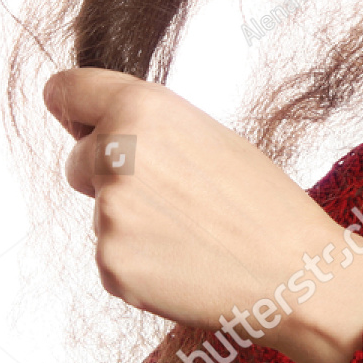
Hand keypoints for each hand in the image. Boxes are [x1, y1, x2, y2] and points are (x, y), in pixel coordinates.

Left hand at [43, 67, 362, 362]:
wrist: (296, 271)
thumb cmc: (266, 203)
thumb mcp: (211, 137)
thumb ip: (149, 128)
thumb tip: (99, 134)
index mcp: (143, 109)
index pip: (65, 91)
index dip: (73, 109)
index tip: (79, 122)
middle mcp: (116, 153)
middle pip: (78, 160)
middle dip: (109, 174)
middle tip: (174, 194)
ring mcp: (108, 213)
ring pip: (99, 212)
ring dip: (132, 221)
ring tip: (193, 232)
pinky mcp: (110, 264)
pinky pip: (112, 256)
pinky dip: (141, 261)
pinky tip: (186, 261)